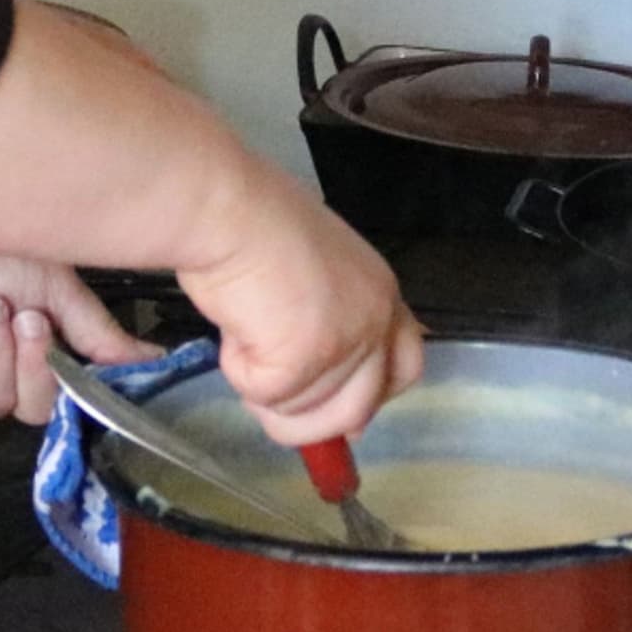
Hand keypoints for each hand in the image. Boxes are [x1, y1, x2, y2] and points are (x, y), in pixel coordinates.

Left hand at [0, 247, 147, 425]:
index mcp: (48, 356)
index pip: (76, 397)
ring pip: (0, 404)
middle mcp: (13, 377)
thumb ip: (101, 333)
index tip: (89, 363)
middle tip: (28, 317)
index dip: (83, 387)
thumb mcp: (60, 289)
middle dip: (35, 364)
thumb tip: (156, 361)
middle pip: (39, 409)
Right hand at [173, 172, 423, 446]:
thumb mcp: (314, 273)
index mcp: (380, 293)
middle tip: (271, 397)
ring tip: (245, 332)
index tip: (343, 417)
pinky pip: (266, 397)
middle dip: (313, 422)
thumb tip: (318, 382)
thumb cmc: (254, 225)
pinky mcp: (304, 359)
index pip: (405, 366)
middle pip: (359, 408)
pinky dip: (239, 372)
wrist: (227, 209)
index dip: (371, 398)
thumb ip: (330, 321)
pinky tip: (235, 328)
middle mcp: (375, 319)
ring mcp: (345, 342)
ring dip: (264, 388)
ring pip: (305, 412)